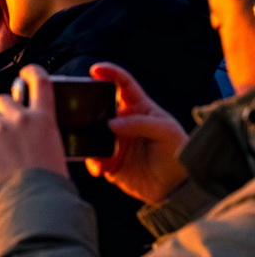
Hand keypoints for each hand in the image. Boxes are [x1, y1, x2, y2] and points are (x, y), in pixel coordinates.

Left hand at [0, 65, 68, 195]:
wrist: (32, 200)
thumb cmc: (46, 181)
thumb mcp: (52, 149)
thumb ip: (39, 130)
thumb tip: (25, 123)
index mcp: (44, 119)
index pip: (40, 82)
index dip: (32, 72)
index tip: (26, 72)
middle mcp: (21, 118)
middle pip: (4, 100)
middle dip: (3, 112)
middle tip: (5, 131)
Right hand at [84, 63, 187, 203]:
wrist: (176, 187)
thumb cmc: (176, 152)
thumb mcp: (166, 131)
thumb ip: (140, 123)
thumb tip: (111, 123)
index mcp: (138, 108)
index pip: (123, 85)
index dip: (110, 73)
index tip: (95, 70)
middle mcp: (122, 122)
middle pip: (99, 108)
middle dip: (88, 108)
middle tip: (80, 112)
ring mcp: (113, 141)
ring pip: (91, 133)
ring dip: (88, 139)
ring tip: (96, 151)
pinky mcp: (108, 161)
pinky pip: (93, 158)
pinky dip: (93, 163)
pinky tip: (102, 169)